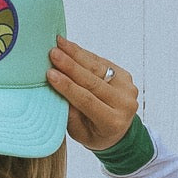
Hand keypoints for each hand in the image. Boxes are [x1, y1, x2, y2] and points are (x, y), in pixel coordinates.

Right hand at [47, 36, 138, 150]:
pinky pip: (102, 63)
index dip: (68, 86)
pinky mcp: (125, 76)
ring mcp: (127, 88)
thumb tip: (57, 89)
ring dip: (76, 54)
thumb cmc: (94, 134)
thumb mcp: (79, 133)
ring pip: (98, 68)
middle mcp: (124, 104)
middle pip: (93, 81)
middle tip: (53, 52)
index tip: (50, 73)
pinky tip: (70, 46)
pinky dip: (84, 55)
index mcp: (112, 122)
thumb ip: (70, 114)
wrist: (119, 133)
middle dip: (70, 65)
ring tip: (59, 43)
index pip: (87, 100)